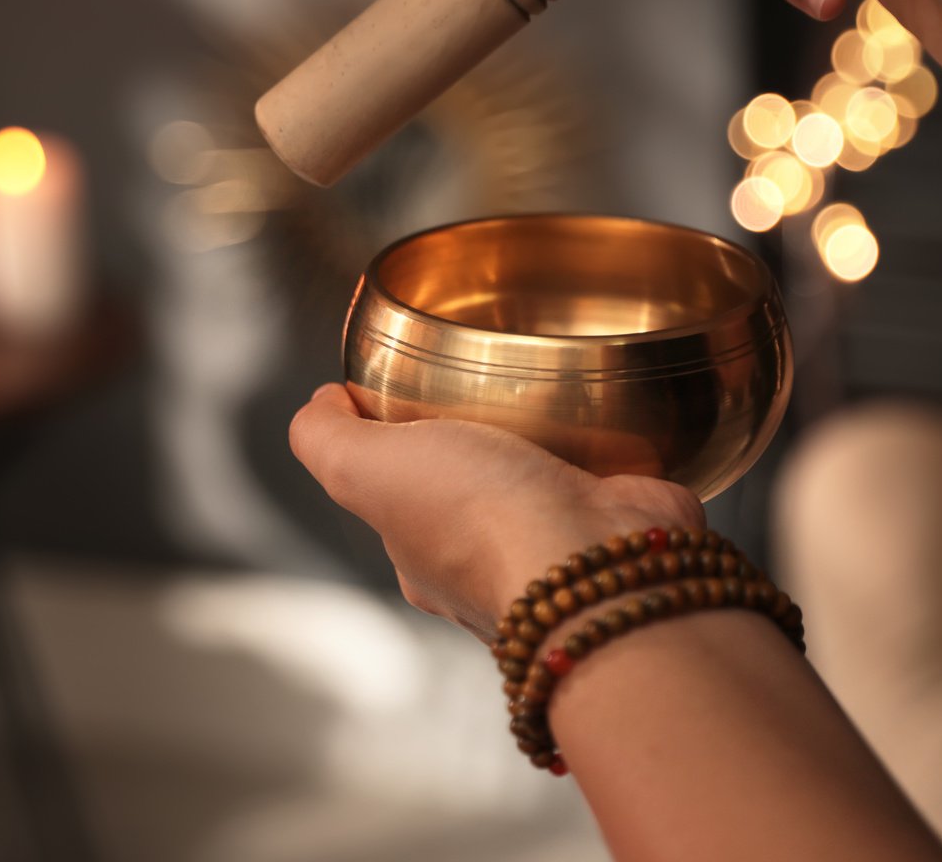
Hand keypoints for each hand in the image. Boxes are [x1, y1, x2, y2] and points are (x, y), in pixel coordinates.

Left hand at [289, 384, 702, 641]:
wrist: (598, 562)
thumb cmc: (479, 521)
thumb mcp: (365, 467)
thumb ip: (324, 439)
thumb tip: (320, 402)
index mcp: (422, 553)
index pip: (396, 485)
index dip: (394, 431)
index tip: (413, 379)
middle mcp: (489, 559)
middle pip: (474, 480)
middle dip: (479, 433)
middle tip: (494, 377)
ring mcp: (561, 544)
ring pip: (545, 475)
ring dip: (551, 435)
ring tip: (557, 384)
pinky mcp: (621, 521)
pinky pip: (614, 470)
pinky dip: (615, 440)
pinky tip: (614, 407)